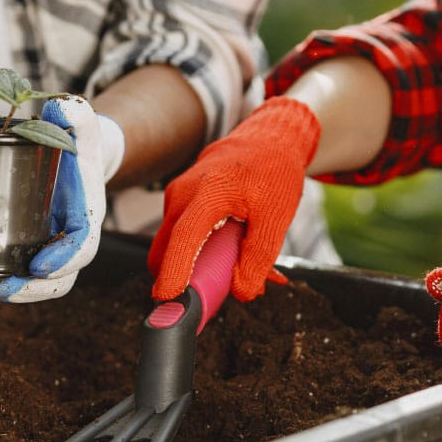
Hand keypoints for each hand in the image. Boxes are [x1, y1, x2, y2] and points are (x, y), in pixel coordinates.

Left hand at [0, 96, 123, 302]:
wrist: (66, 156)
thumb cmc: (72, 143)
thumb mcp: (80, 126)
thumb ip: (78, 115)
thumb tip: (64, 107)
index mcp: (83, 219)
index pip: (80, 248)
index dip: (63, 260)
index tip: (39, 265)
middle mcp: (61, 242)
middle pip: (52, 280)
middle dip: (26, 290)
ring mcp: (34, 249)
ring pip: (18, 283)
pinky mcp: (9, 247)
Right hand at [148, 96, 319, 301]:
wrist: (266, 139)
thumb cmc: (273, 172)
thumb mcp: (276, 217)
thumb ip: (260, 257)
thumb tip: (242, 292)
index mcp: (207, 194)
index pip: (183, 239)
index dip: (173, 271)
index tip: (168, 299)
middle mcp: (182, 195)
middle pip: (165, 250)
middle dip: (176, 280)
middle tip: (203, 302)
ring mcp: (176, 197)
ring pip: (172, 245)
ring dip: (193, 266)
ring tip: (230, 271)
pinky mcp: (179, 202)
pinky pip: (179, 235)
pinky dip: (197, 251)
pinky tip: (226, 253)